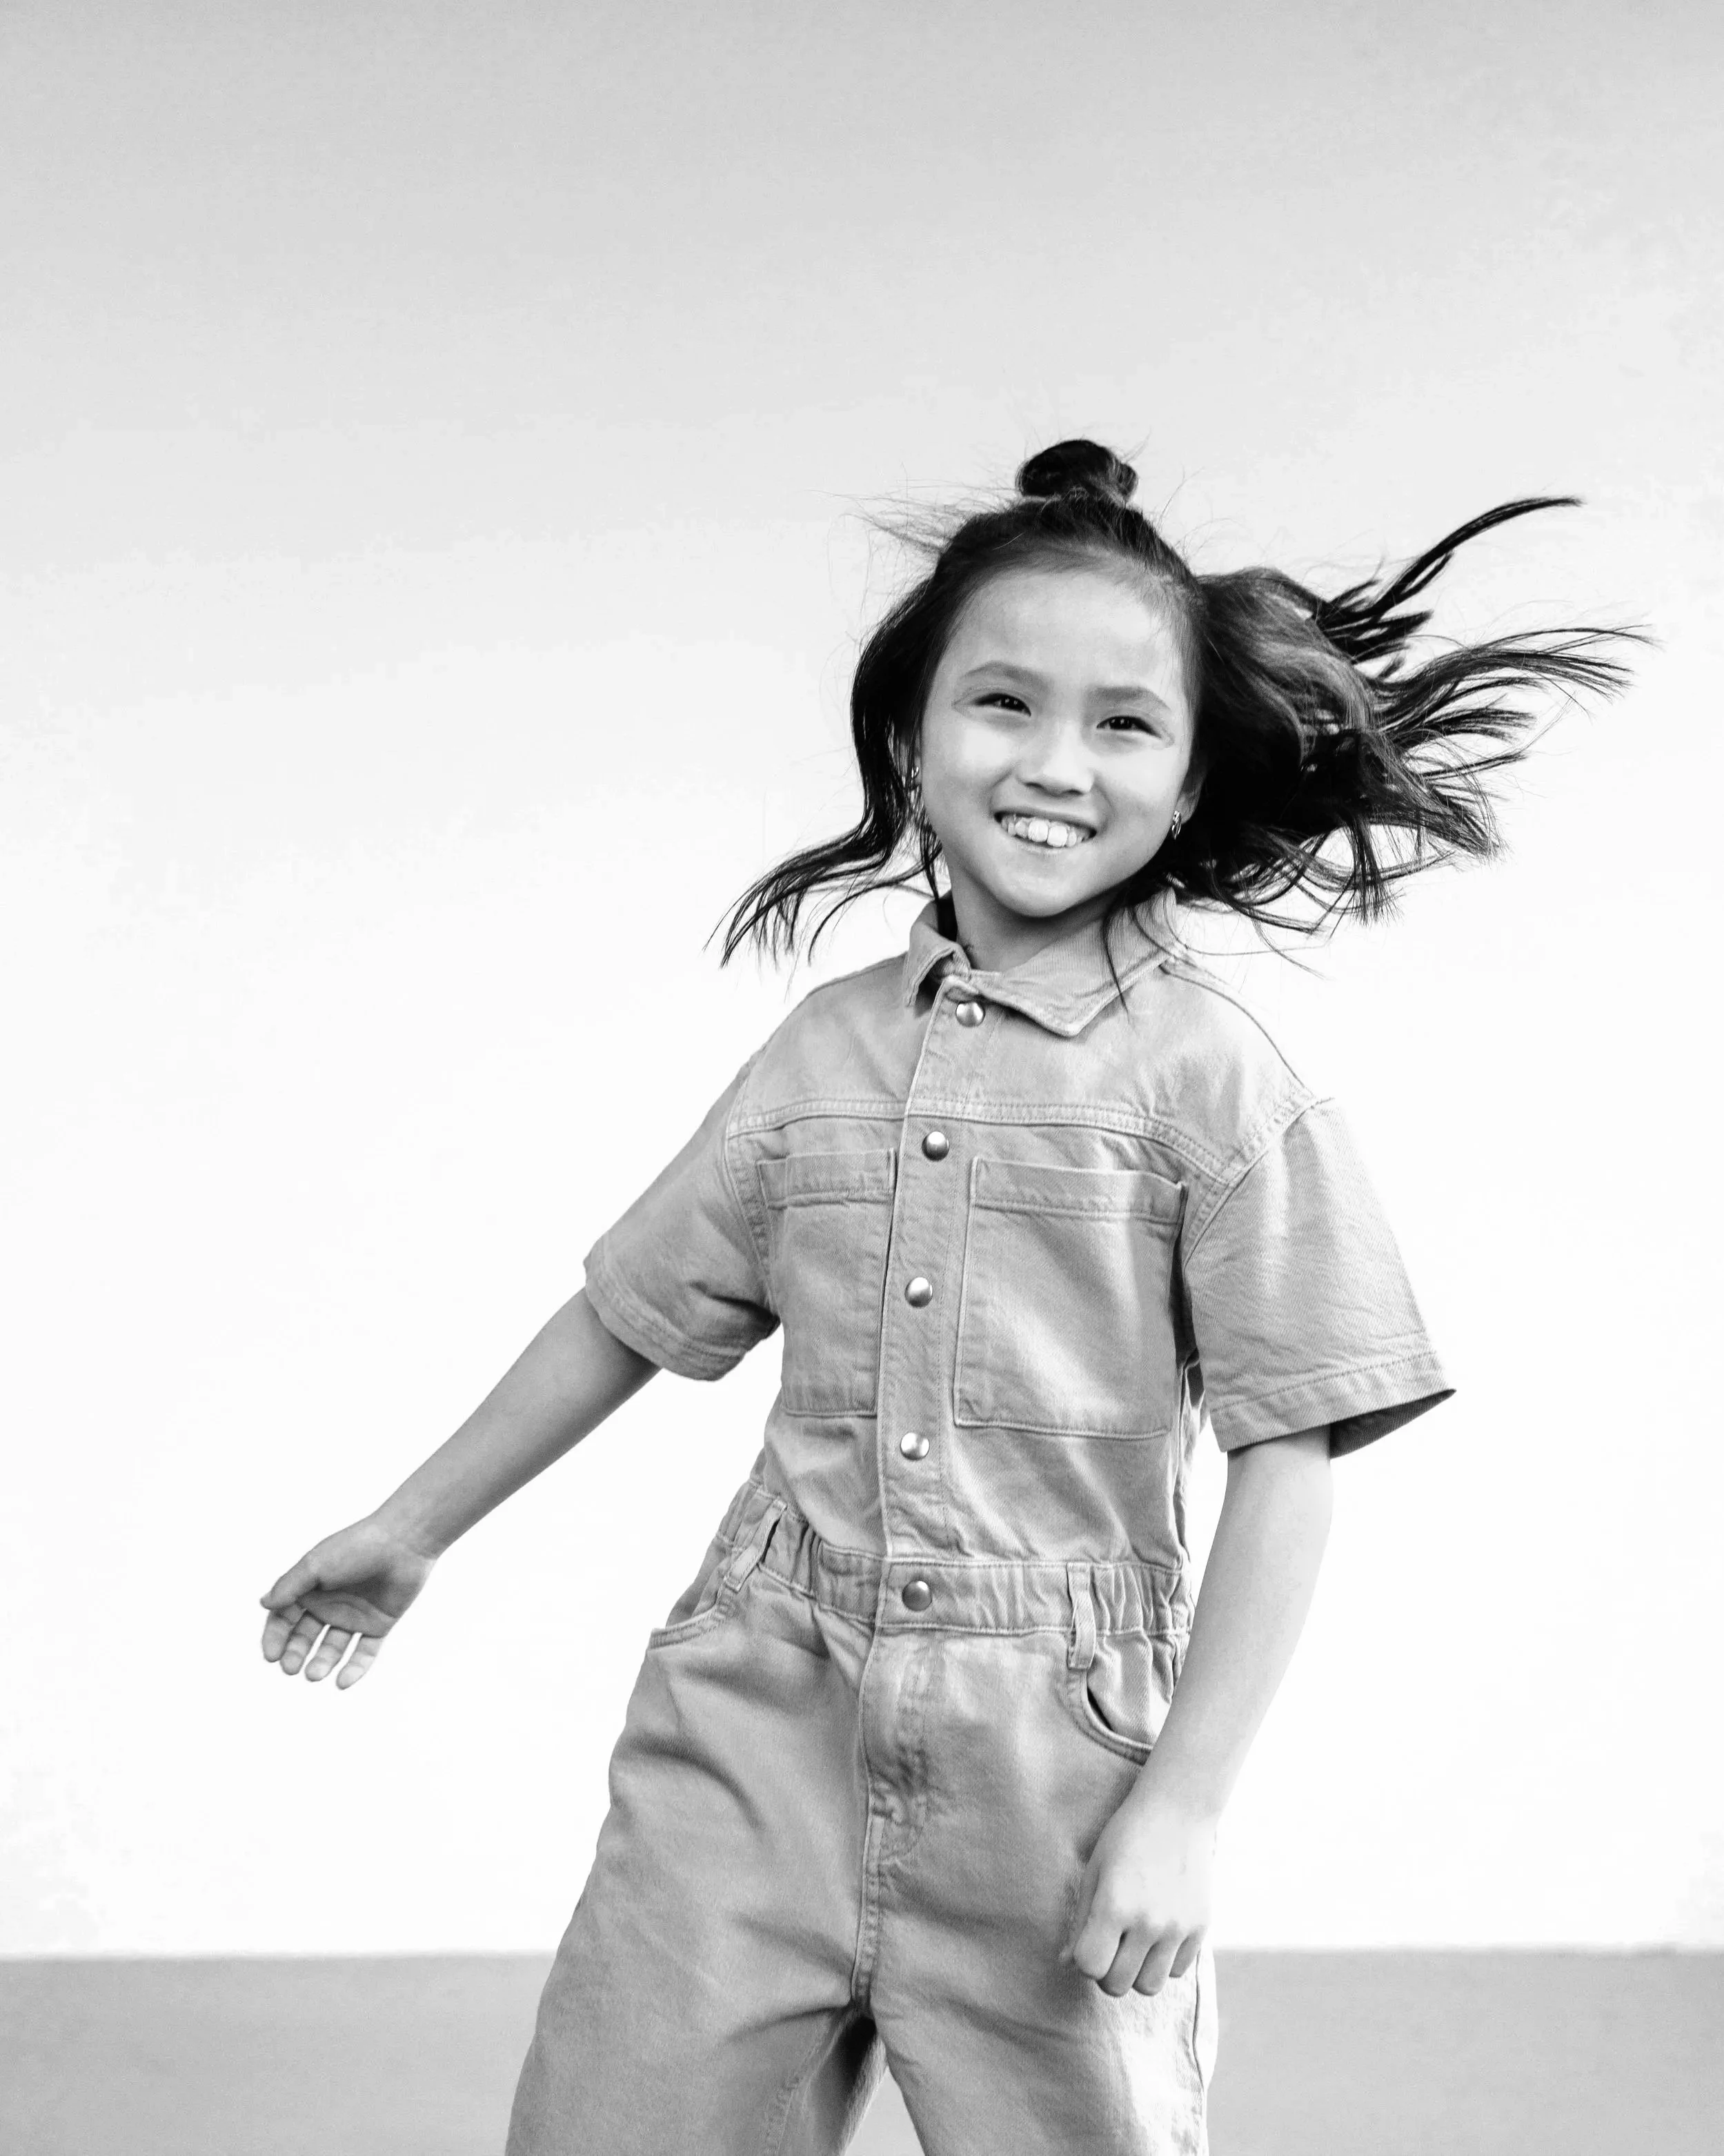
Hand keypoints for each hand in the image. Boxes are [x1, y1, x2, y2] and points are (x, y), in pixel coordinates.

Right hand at [259, 1516, 436, 1687]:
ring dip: (322, 1663)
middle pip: (305, 1637)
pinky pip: (364, 1652)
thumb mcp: (316, 1565)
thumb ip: (290, 1586)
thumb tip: (264, 1604)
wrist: (403, 1542)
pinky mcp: (378, 1624)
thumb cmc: (356, 1547)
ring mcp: (354, 1616)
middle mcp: (330, 1603)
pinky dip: (354, 1669)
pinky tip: (342, 1682)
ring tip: (314, 1675)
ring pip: (332, 1648)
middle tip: (291, 1668)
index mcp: (310, 1588)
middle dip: (295, 1654)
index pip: (284, 1618)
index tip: (271, 1656)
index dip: (275, 1638)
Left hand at [1064, 1786, 1215, 1997]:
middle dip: (1106, 1971)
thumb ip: (1080, 1921)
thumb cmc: (1126, 1837)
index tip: (1088, 1941)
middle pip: (1118, 1984)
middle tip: (1109, 1945)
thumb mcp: (1094, 1872)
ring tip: (1133, 1944)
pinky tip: (1157, 1934)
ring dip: (1135, 1972)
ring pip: (1149, 1986)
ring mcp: (1178, 1928)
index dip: (1083, 1959)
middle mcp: (1148, 1922)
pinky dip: (1163, 1962)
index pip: (1090, 1966)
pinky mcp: (1200, 1928)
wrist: (1177, 1812)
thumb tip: (1067, 1963)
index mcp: (1115, 1905)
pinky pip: (1176, 1970)